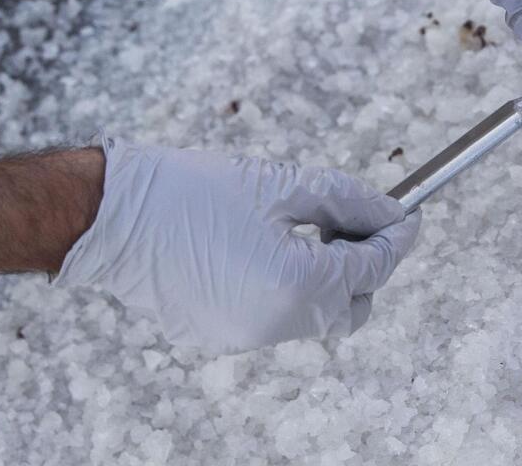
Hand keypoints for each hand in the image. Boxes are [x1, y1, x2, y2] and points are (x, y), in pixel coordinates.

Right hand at [56, 136, 420, 353]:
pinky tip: (267, 252)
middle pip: (351, 306)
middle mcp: (275, 323)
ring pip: (314, 316)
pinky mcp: (221, 338)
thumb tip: (392, 214)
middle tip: (352, 225)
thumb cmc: (191, 190)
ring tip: (305, 233)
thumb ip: (346, 202)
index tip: (408, 216)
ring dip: (325, 279)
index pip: (371, 267)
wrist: (113, 216)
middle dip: (365, 268)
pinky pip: (276, 318)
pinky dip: (288, 290)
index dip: (396, 238)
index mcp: (295, 285)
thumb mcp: (282, 183)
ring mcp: (245, 338)